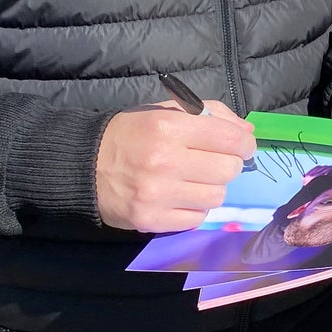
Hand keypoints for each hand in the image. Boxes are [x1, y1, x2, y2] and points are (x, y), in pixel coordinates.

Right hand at [96, 100, 255, 233]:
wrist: (84, 165)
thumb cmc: (131, 134)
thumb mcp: (166, 111)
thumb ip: (210, 115)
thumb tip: (247, 133)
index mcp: (168, 127)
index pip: (229, 139)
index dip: (244, 144)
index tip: (243, 147)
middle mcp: (165, 161)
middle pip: (228, 170)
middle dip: (229, 165)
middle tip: (215, 163)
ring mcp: (158, 194)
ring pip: (216, 197)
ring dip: (211, 188)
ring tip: (193, 180)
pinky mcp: (151, 220)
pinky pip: (196, 219)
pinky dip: (194, 209)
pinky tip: (180, 197)